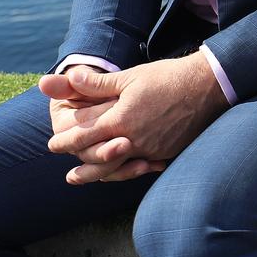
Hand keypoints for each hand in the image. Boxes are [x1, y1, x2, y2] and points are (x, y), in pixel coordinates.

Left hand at [41, 54, 228, 184]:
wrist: (204, 87)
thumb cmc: (166, 77)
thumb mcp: (130, 77)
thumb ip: (99, 84)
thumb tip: (71, 77)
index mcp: (121, 118)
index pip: (86, 134)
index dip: (67, 140)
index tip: (52, 145)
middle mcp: (134, 139)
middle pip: (99, 158)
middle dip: (81, 164)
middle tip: (68, 173)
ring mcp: (151, 149)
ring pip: (119, 167)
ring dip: (100, 174)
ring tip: (85, 179)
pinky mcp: (165, 152)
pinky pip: (142, 165)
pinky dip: (127, 170)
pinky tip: (123, 171)